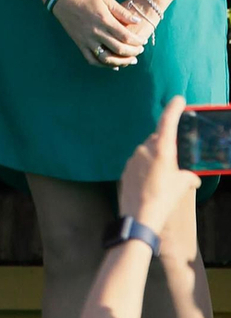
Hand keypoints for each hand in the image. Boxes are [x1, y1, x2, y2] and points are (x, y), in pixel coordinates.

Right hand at [52, 0, 149, 69]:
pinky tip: (113, 66)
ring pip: (106, 58)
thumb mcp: (107, 0)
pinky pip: (92, 59)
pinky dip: (103, 65)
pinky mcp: (80, 44)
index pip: (125, 36)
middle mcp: (96, 32)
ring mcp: (87, 40)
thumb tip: (138, 21)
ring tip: (130, 60)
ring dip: (121, 62)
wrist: (64, 1)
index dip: (137, 41)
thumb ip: (123, 12)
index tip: (143, 42)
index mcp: (104, 20)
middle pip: (119, 48)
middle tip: (140, 51)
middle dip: (133, 52)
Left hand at [119, 95, 199, 233]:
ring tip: (163, 178)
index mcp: (161, 149)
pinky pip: (138, 163)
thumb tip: (192, 178)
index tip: (178, 99)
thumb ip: (187, 177)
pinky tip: (151, 184)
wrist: (139, 217)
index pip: (167, 122)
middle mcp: (144, 150)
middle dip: (166, 145)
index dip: (174, 109)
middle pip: (157, 139)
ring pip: (147, 152)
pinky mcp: (125, 170)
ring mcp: (132, 159)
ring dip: (155, 159)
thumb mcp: (181, 186)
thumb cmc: (163, 199)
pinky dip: (146, 168)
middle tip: (175, 159)